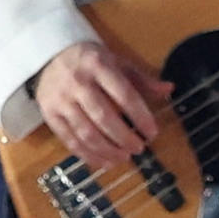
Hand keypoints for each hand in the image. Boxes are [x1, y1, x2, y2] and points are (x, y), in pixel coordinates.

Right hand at [35, 40, 170, 163]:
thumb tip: (169, 89)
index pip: (124, 95)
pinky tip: (103, 162)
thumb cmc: (90, 61)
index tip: (152, 133)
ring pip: (86, 132)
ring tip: (123, 158)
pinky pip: (69, 139)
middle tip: (139, 149)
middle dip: (124, 138)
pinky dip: (87, 155)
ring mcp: (61, 100)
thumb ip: (141, 79)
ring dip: (107, 150)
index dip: (140, 117)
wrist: (49, 55)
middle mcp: (78, 82)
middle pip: (104, 117)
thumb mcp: (116, 62)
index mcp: (99, 66)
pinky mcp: (49, 114)